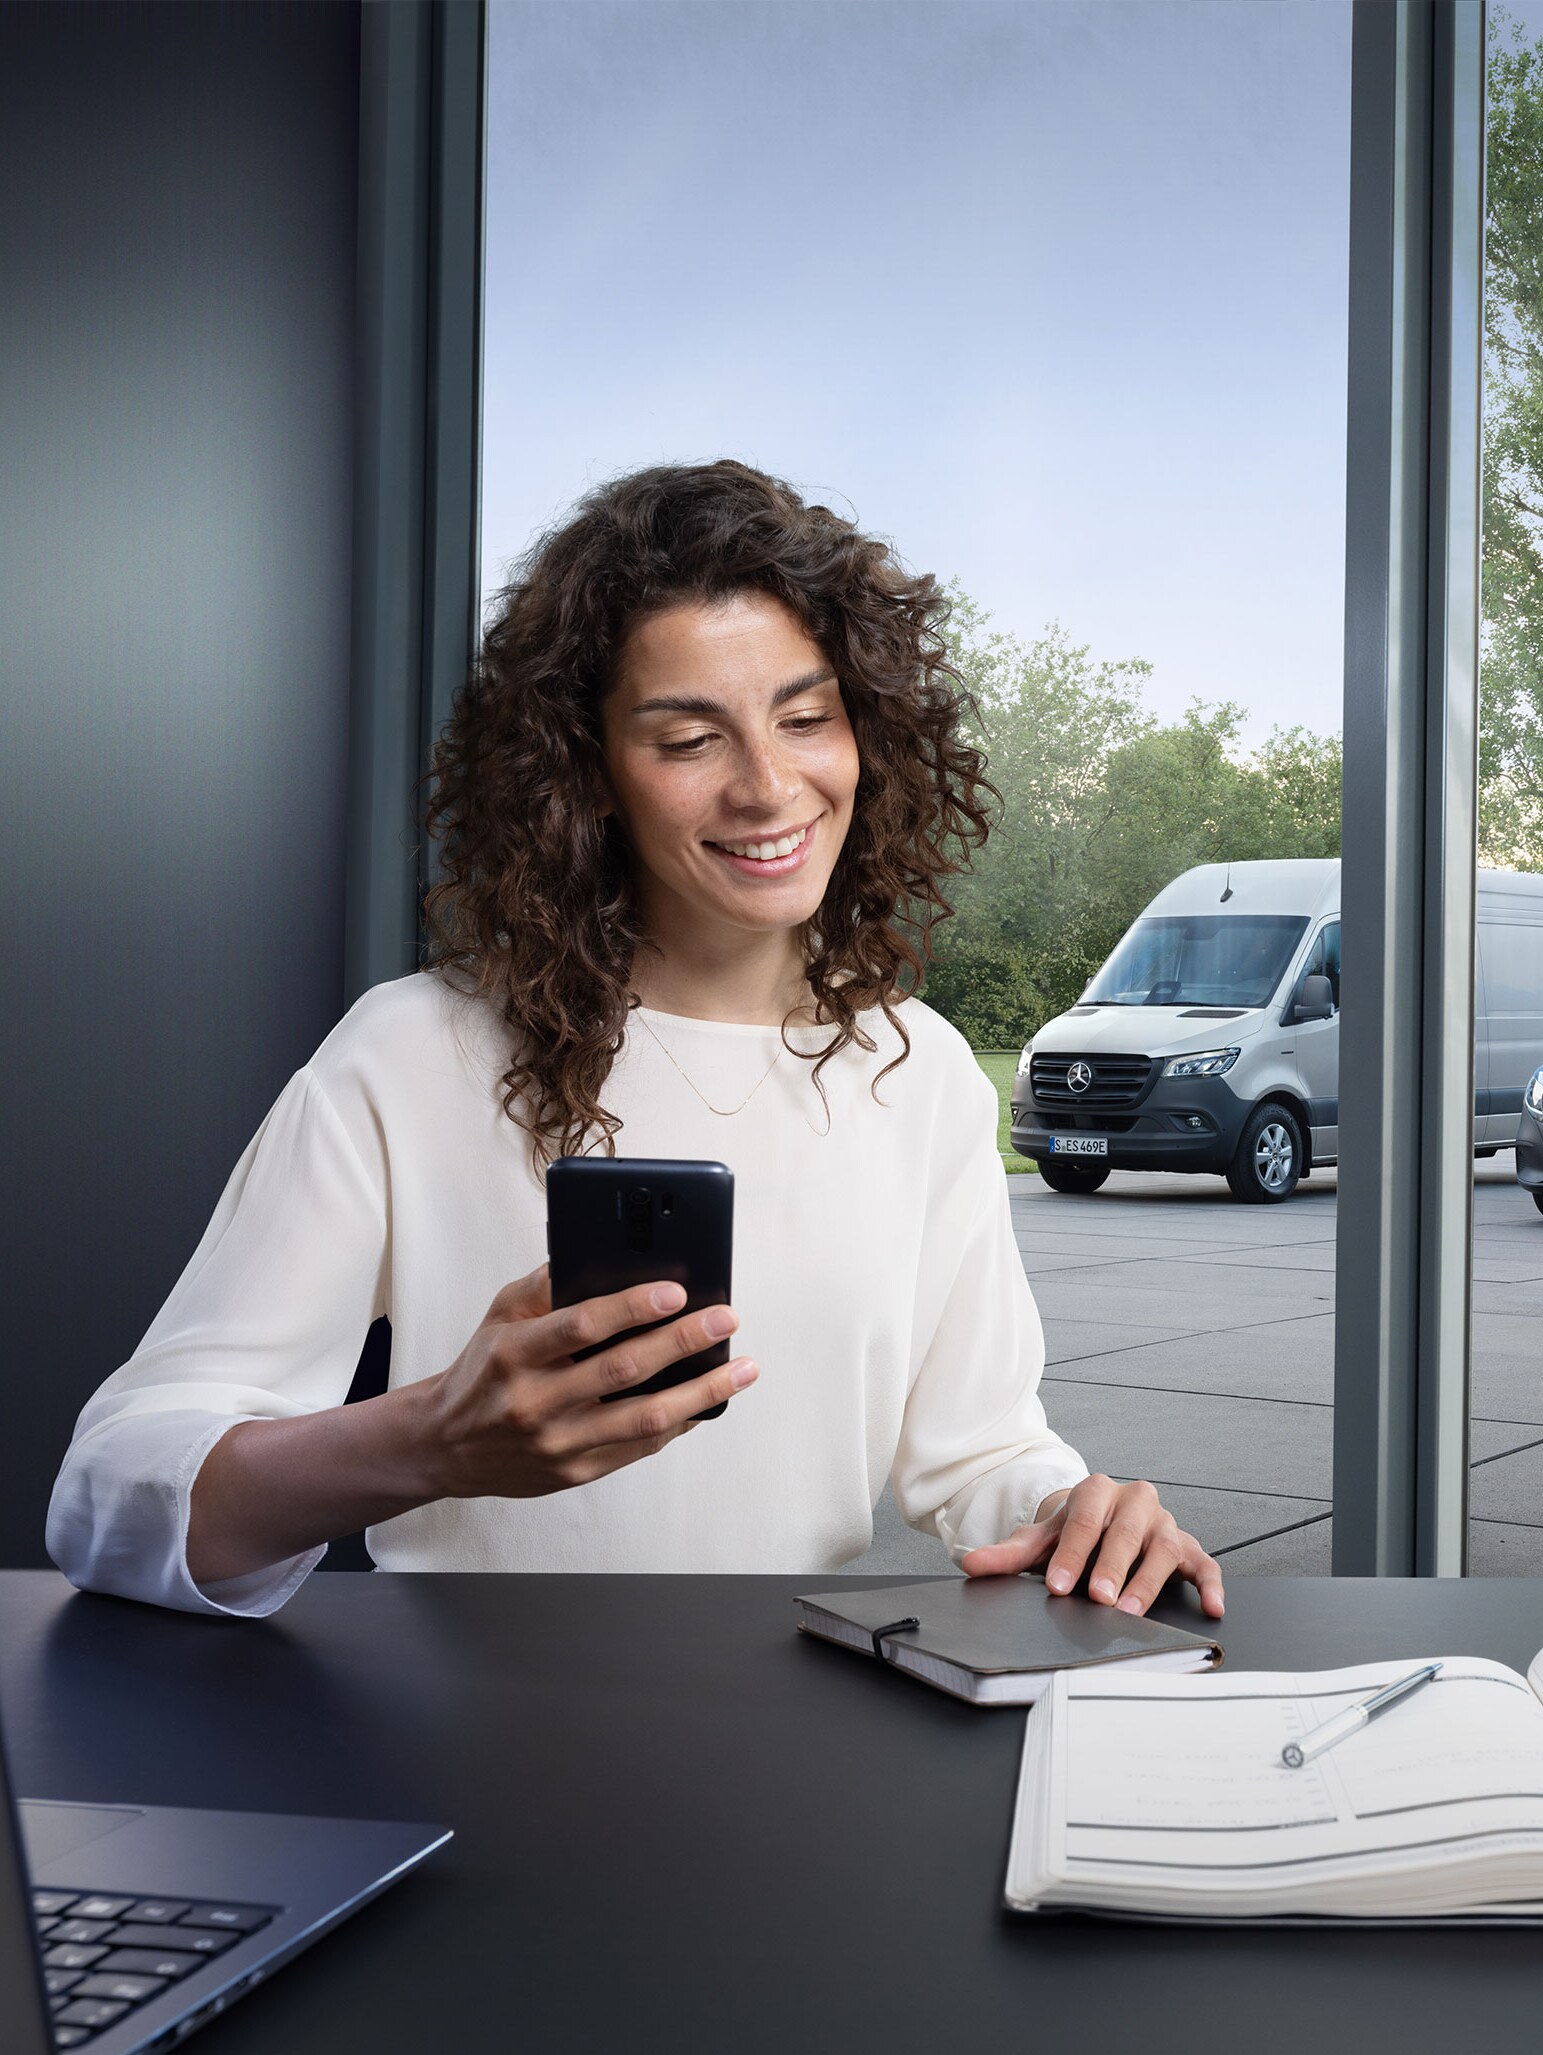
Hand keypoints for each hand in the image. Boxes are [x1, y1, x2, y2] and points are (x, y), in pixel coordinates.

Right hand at [422, 1263, 756, 1499]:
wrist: (448, 1445)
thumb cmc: (485, 1369)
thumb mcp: (500, 1316)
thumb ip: (545, 1284)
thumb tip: (602, 1254)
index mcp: (516, 1354)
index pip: (582, 1326)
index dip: (633, 1307)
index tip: (677, 1290)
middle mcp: (537, 1401)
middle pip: (624, 1370)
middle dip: (684, 1341)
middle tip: (726, 1319)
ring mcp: (558, 1443)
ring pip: (644, 1418)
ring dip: (701, 1392)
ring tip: (741, 1368)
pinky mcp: (575, 1472)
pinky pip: (639, 1448)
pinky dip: (679, 1422)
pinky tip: (708, 1401)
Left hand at [959, 1474, 1223, 1619]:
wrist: (1099, 1523)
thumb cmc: (1073, 1534)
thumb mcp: (1040, 1540)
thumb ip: (1009, 1554)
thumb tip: (972, 1564)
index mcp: (1096, 1490)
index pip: (1084, 1521)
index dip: (1071, 1554)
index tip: (1059, 1585)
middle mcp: (1134, 1500)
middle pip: (1124, 1533)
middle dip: (1111, 1567)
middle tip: (1099, 1598)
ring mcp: (1163, 1522)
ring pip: (1164, 1548)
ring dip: (1148, 1581)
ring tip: (1132, 1612)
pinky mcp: (1188, 1545)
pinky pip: (1204, 1563)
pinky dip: (1210, 1584)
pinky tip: (1210, 1607)